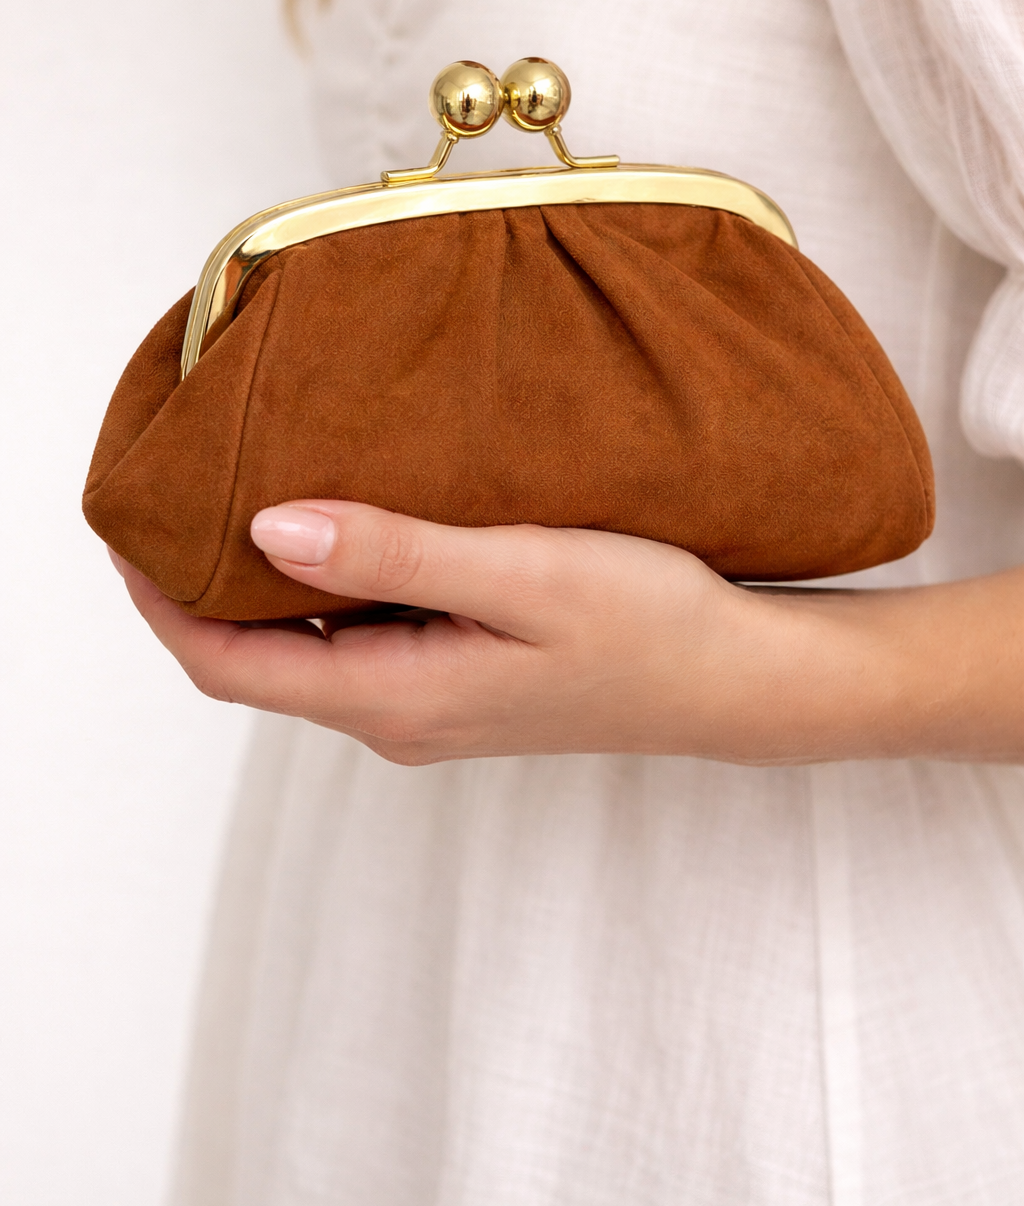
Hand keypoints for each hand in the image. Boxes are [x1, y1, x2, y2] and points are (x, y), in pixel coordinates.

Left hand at [112, 501, 1023, 765]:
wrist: (739, 680)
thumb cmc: (649, 623)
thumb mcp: (521, 573)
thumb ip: (393, 554)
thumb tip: (270, 527)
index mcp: (396, 696)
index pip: (228, 663)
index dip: (159, 601)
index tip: (127, 525)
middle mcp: (398, 714)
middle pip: (256, 661)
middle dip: (196, 587)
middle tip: (174, 495)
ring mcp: (431, 705)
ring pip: (307, 648)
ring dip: (262, 584)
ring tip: (244, 491)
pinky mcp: (462, 683)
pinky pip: (359, 639)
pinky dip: (325, 588)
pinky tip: (345, 525)